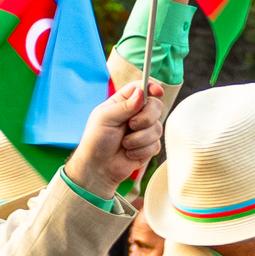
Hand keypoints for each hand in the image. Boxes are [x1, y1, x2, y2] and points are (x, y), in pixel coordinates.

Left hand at [65, 77, 168, 198]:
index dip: (151, 87)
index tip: (158, 91)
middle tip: (132, 125)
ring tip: (125, 144)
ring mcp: (143, 130)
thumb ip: (124, 106)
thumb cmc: (96, 140)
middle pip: (156, 106)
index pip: (141, 88)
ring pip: (157, 128)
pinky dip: (141, 150)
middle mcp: (135, 114)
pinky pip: (156, 145)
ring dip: (140, 138)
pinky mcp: (148, 146)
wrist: (98, 168)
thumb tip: (142, 93)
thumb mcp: (105, 118)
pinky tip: (129, 153)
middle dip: (146, 118)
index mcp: (123, 103)